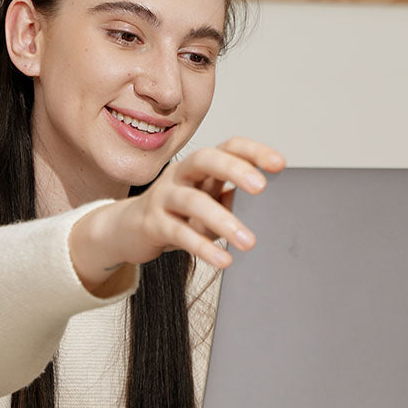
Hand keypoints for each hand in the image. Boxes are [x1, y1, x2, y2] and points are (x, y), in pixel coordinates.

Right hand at [69, 138, 285, 290]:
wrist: (128, 230)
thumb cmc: (176, 214)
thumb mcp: (208, 204)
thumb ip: (232, 200)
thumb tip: (269, 205)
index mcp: (200, 166)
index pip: (228, 147)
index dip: (253, 152)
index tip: (280, 164)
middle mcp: (180, 175)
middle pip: (206, 160)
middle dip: (234, 170)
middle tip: (261, 188)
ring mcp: (163, 197)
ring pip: (192, 201)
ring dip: (223, 220)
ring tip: (249, 242)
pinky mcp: (151, 223)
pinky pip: (178, 232)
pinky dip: (202, 247)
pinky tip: (223, 260)